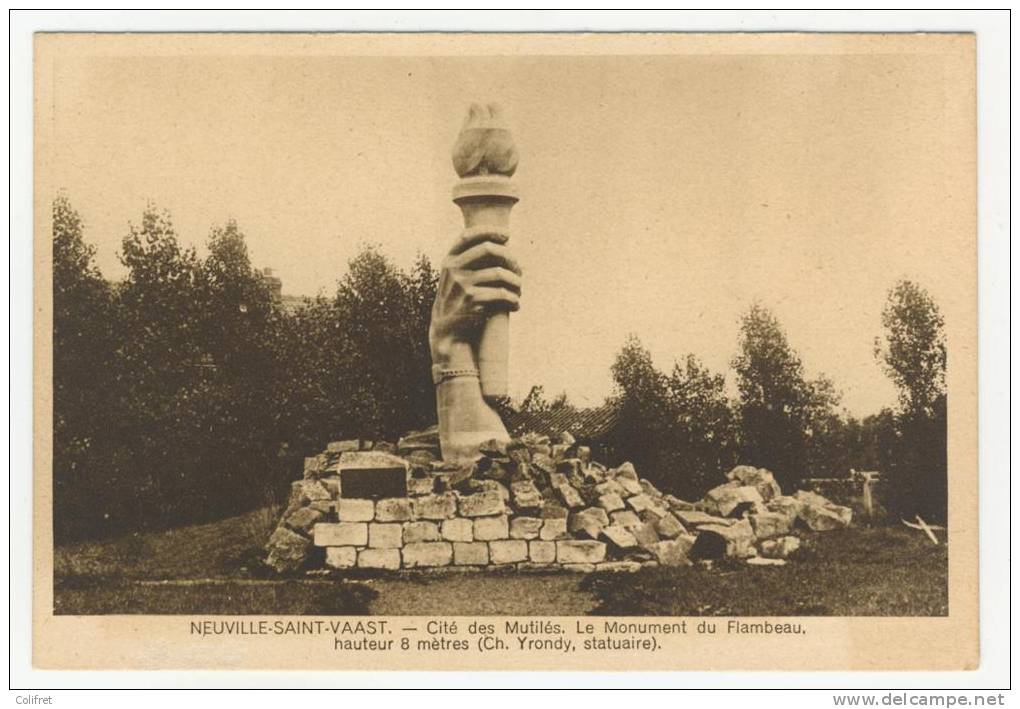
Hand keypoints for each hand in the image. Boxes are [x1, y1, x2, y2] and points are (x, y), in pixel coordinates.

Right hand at [429, 226, 521, 367]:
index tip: (507, 235)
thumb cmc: (458, 302)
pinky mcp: (473, 300)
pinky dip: (514, 300)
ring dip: (516, 283)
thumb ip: (470, 262)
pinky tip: (516, 305)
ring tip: (520, 292)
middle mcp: (454, 270)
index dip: (489, 231)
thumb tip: (503, 245)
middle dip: (509, 257)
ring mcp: (462, 284)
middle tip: (519, 270)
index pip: (468, 235)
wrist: (447, 332)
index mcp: (449, 261)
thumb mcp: (455, 279)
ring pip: (500, 273)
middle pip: (488, 249)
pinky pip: (503, 293)